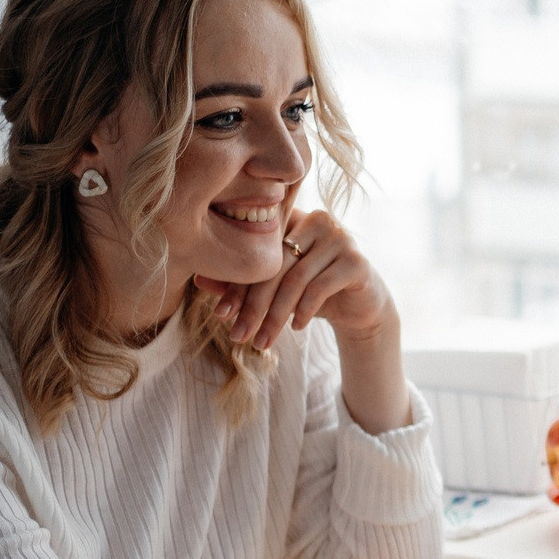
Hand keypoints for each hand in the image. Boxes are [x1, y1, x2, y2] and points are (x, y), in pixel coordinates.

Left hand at [195, 209, 394, 352]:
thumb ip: (243, 280)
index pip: (259, 250)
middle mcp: (318, 220)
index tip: (221, 315)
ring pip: (296, 279)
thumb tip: (199, 279)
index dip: (238, 283)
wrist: (360, 306)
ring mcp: (341, 238)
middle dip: (255, 306)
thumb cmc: (312, 292)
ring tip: (263, 341)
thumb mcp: (276, 288)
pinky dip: (304, 311)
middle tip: (239, 335)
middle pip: (276, 265)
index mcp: (293, 217)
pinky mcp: (357, 261)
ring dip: (276, 316)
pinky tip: (296, 328)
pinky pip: (321, 287)